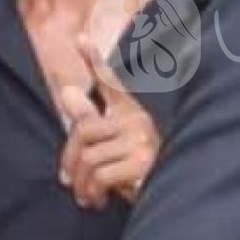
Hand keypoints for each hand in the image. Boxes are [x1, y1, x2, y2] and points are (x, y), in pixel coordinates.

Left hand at [59, 42, 160, 207]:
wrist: (171, 197)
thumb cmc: (139, 172)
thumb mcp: (111, 146)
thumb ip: (89, 120)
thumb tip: (68, 91)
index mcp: (130, 113)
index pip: (110, 82)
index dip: (94, 61)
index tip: (81, 39)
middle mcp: (137, 121)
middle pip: (83, 130)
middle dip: (69, 159)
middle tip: (70, 181)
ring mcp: (142, 140)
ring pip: (89, 157)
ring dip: (81, 183)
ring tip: (88, 196)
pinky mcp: (143, 162)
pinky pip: (100, 174)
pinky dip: (93, 191)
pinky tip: (99, 200)